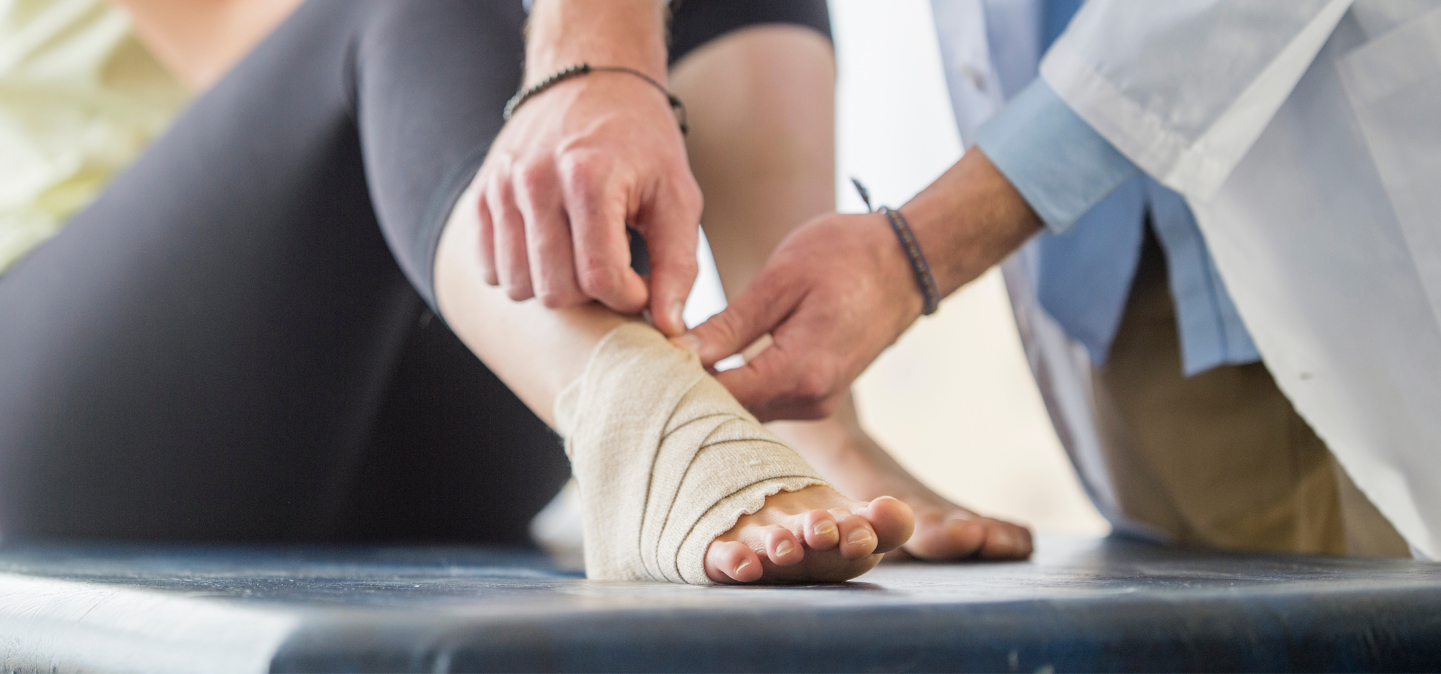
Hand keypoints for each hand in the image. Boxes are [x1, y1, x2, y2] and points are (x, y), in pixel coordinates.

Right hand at [471, 0, 702, 335]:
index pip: (599, 278)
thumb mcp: (678, 196)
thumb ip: (677, 264)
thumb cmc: (642, 142)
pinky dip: (520, 273)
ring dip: (554, 286)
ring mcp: (501, 187)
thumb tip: (669, 328)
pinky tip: (551, 251)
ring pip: (517, 286)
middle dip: (591, 297)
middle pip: (554, 289)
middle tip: (614, 271)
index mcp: (589, 177)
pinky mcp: (481, 194)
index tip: (641, 283)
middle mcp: (535, 180)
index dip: (627, 297)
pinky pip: (489, 269)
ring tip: (582, 258)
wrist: (592, 80)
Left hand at [675, 148, 1041, 419]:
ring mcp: (818, 401)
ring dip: (710, 391)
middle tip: (643, 365)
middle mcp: (812, 399)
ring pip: (746, 411)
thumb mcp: (781, 279)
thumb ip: (730, 324)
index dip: (677, 384)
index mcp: (801, 371)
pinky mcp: (819, 393)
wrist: (909, 261)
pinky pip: (765, 400)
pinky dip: (735, 387)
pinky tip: (707, 363)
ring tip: (668, 361)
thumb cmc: (848, 255)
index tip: (641, 364)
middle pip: (731, 413)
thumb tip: (680, 352)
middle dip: (688, 392)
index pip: (722, 397)